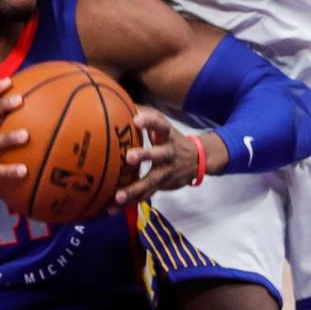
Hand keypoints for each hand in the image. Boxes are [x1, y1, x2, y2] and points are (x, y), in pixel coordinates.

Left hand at [112, 108, 227, 207]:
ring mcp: (166, 172)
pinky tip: (112, 208)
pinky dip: (129, 203)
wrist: (198, 160)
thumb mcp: (163, 126)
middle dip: (144, 156)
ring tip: (118, 196)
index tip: (136, 119)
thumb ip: (145, 115)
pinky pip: (145, 196)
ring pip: (151, 182)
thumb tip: (119, 102)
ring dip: (134, 190)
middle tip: (128, 157)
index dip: (149, 122)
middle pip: (158, 154)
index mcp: (167, 135)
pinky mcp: (162, 186)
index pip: (160, 125)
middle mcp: (168, 153)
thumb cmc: (170, 138)